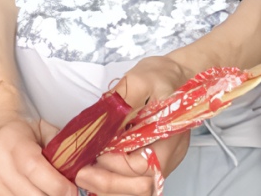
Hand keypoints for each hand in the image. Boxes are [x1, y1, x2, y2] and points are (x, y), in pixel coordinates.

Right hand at [0, 114, 75, 195]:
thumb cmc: (23, 133)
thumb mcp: (45, 131)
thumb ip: (62, 148)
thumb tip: (83, 171)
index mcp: (12, 142)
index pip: (34, 168)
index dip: (57, 184)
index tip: (73, 191)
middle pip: (32, 194)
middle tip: (65, 192)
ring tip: (49, 190)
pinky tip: (36, 192)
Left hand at [73, 55, 192, 195]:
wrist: (178, 75)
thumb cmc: (163, 76)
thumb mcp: (140, 79)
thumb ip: (122, 101)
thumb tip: (101, 123)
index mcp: (170, 136)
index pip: (144, 166)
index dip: (117, 165)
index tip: (95, 155)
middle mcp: (168, 155)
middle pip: (142, 186)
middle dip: (109, 183)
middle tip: (82, 174)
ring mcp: (161, 160)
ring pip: (138, 188)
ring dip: (110, 187)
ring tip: (86, 175)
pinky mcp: (151, 159)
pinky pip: (134, 181)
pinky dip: (114, 182)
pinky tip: (97, 173)